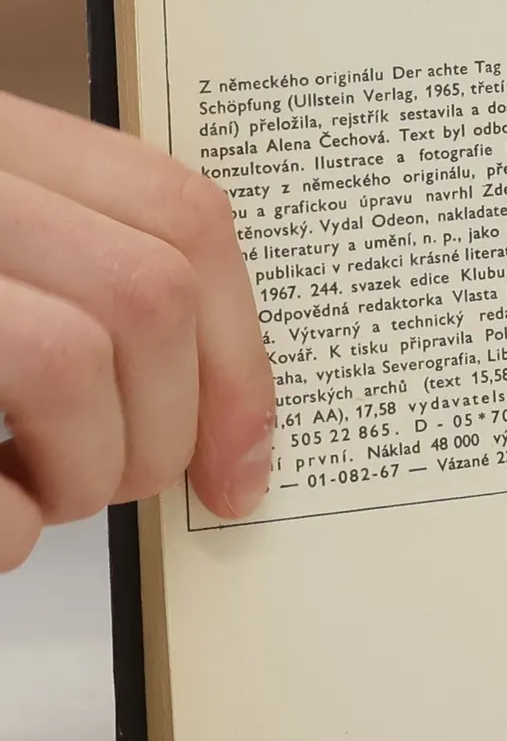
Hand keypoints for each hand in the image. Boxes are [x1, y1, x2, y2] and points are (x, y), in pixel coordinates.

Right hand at [0, 93, 275, 569]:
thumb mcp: (12, 256)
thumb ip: (85, 282)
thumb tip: (234, 419)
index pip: (180, 211)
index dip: (240, 347)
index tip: (249, 460)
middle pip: (149, 291)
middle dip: (173, 424)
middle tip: (130, 481)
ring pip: (72, 360)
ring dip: (87, 468)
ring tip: (41, 493)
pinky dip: (7, 530)